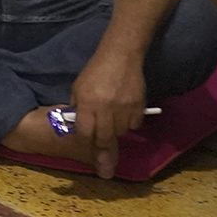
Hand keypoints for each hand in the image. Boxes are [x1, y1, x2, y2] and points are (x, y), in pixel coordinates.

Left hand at [67, 49, 144, 178]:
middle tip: (103, 159)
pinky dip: (129, 123)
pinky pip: (134, 125)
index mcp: (87, 103)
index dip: (85, 142)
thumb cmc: (95, 72)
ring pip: (120, 133)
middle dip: (101, 148)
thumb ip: (78, 108)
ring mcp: (124, 108)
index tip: (87, 149)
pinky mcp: (138, 107)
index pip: (84, 132)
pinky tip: (125, 113)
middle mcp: (105, 108)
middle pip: (103, 138)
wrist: (120, 57)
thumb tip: (77, 127)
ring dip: (115, 132)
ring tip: (112, 121)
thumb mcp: (78, 88)